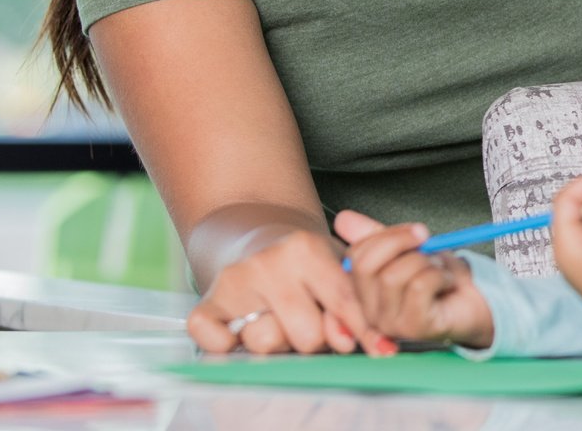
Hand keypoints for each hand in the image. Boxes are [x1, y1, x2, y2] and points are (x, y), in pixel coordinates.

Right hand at [187, 226, 371, 354]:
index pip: (342, 302)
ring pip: (265, 344)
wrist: (256, 234)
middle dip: (316, 339)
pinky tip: (239, 336)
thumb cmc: (304, 260)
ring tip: (281, 324)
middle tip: (311, 323)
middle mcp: (267, 262)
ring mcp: (234, 282)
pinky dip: (223, 346)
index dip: (361, 329)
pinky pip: (212, 339)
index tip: (374, 347)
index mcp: (304, 247)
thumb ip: (353, 301)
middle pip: (307, 336)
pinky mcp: (207, 302)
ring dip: (277, 343)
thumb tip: (357, 344)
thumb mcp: (337, 264)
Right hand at [335, 210, 495, 350]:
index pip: (354, 256)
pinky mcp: (413, 328)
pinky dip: (439, 275)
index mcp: (364, 290)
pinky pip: (418, 287)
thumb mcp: (408, 249)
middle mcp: (369, 311)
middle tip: (426, 239)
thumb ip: (376, 235)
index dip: (385, 235)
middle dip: (400, 241)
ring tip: (437, 268)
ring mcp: (389, 324)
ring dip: (425, 262)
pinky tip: (446, 282)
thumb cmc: (440, 277)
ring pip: (393, 276)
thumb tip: (342, 219)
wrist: (475, 302)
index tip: (413, 231)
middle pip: (365, 266)